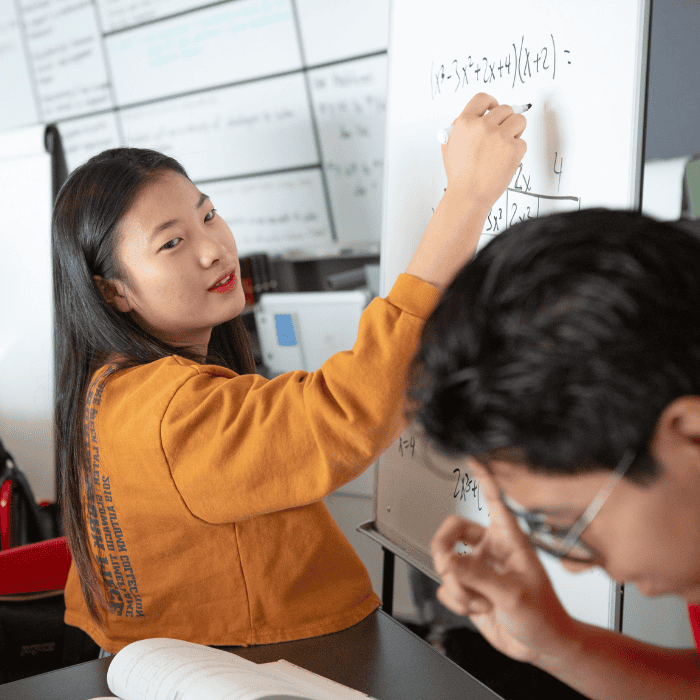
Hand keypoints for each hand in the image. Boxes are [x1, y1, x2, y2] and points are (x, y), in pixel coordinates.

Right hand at [431, 464, 575, 666]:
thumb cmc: (545, 617)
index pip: (493, 499)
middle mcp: (491, 549)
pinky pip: (446, 587)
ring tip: (481, 601)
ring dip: (458, 588)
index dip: (482, 477)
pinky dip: (457, 602)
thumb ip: (478, 576)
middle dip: (444, 551)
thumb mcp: (513, 594)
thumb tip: (448, 561)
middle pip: (452, 531)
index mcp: (509, 539)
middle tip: (447, 566)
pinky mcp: (469, 588)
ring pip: (446, 565)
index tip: (470, 457)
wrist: (542, 648)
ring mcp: (478, 569)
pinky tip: (478, 609)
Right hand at [442, 92, 526, 210]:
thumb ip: (458, 129)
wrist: (468, 195)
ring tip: (506, 143)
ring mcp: (501, 137)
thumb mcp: (448, 147)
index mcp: (465, 123)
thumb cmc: (459, 175)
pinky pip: (522, 141)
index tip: (494, 107)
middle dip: (506, 119)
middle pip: (505, 108)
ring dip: (516, 129)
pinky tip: (505, 159)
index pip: (482, 98)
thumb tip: (472, 119)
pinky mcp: (514, 149)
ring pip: (519, 120)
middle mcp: (483, 126)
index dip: (491, 102)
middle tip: (502, 131)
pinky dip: (517, 150)